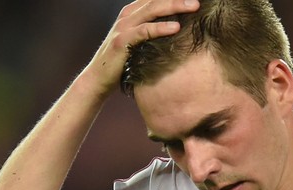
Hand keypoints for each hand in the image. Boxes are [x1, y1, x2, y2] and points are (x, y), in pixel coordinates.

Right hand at [84, 0, 199, 96]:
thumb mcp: (138, 43)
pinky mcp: (122, 41)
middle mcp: (128, 15)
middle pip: (156, 0)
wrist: (99, 78)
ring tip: (194, 6)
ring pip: (152, 10)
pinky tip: (175, 27)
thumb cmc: (123, 62)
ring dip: (174, 6)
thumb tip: (177, 30)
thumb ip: (151, 32)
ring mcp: (123, 27)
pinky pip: (144, 31)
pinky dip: (160, 28)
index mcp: (132, 13)